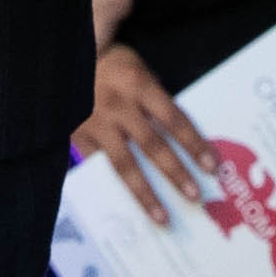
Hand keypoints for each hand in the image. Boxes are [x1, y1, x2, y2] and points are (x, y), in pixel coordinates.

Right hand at [72, 42, 218, 227]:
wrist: (64, 58)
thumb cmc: (111, 64)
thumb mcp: (138, 70)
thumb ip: (155, 101)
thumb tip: (181, 138)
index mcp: (139, 84)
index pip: (174, 119)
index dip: (194, 144)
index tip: (211, 167)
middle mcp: (119, 106)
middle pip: (153, 146)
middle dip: (176, 173)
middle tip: (195, 197)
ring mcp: (97, 124)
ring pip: (125, 165)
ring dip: (146, 194)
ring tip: (163, 218)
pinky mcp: (78, 136)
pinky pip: (100, 167)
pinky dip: (114, 188)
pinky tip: (126, 209)